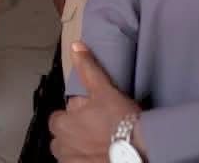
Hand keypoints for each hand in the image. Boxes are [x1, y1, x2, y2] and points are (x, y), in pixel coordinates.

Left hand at [49, 43, 146, 161]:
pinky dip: (86, 160)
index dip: (76, 117)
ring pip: (70, 153)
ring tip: (101, 146)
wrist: (139, 153)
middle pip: (64, 137)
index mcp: (61, 124)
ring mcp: (70, 161)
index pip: (60, 118)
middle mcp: (61, 145)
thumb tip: (76, 47)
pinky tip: (100, 156)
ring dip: (81, 150)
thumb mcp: (104, 90)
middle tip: (99, 132)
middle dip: (76, 134)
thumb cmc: (122, 123)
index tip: (92, 118)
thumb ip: (88, 69)